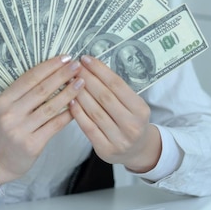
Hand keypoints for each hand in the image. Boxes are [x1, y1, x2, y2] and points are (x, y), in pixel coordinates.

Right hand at [0, 55, 84, 184]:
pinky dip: (68, 114)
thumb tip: (53, 71)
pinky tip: (79, 105)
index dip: (49, 66)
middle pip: (41, 90)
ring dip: (68, 93)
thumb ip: (25, 92)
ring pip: (50, 107)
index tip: (65, 58)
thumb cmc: (8, 129)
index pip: (29, 78)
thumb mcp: (8, 108)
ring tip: (81, 82)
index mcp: (4, 100)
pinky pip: (55, 125)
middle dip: (61, 75)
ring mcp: (21, 130)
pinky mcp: (32, 145)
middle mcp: (10, 114)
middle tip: (77, 66)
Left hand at [69, 55, 161, 172]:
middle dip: (87, 79)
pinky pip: (88, 128)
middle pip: (104, 97)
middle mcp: (132, 125)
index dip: (99, 70)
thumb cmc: (131, 121)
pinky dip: (78, 113)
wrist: (137, 151)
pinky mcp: (105, 149)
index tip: (86, 59)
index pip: (117, 85)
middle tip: (74, 67)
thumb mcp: (133, 105)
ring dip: (80, 94)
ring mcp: (119, 140)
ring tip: (69, 81)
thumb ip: (117, 90)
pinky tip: (71, 101)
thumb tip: (92, 67)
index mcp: (141, 109)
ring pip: (95, 112)